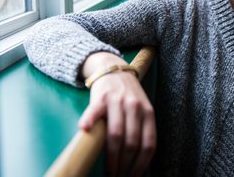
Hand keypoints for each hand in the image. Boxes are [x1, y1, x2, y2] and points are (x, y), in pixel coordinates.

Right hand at [78, 53, 155, 176]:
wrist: (112, 68)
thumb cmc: (127, 96)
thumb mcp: (141, 109)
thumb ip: (142, 128)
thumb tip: (139, 162)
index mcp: (148, 112)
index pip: (148, 144)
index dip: (141, 164)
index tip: (134, 176)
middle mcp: (134, 107)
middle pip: (132, 143)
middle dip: (125, 166)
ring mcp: (117, 101)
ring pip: (116, 134)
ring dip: (112, 158)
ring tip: (109, 172)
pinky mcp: (100, 97)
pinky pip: (95, 112)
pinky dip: (89, 121)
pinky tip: (84, 132)